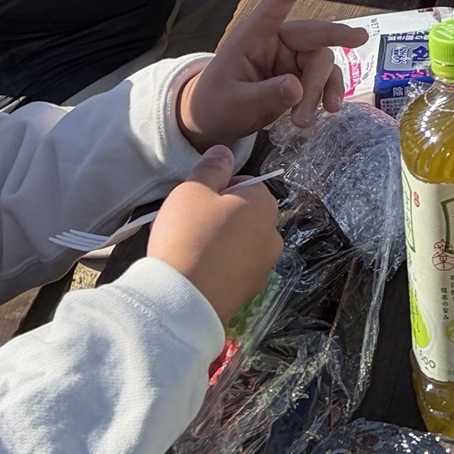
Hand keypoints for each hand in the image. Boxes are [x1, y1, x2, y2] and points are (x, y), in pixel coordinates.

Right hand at [146, 144, 282, 327]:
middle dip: (217, 218)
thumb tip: (226, 152)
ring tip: (188, 252)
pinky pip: (232, 271)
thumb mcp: (192, 190)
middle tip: (188, 227)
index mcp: (265, 205)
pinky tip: (195, 273)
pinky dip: (218, 269)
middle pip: (242, 215)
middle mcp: (273, 236)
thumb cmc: (187, 237)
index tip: (194, 203)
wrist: (180, 301)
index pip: (243, 184)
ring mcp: (264, 268)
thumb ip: (212, 167)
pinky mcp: (249, 294)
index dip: (215, 190)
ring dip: (219, 244)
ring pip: (238, 244)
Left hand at [176, 0, 358, 148]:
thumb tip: (297, 89)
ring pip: (322, 63)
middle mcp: (276, 43)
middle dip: (333, 44)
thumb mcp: (234, 104)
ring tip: (305, 121)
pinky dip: (328, 94)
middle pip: (312, 37)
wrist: (216, 124)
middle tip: (357, 42)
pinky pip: (324, 80)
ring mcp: (292, 60)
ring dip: (322, 89)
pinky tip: (327, 111)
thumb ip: (264, 95)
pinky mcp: (301, 78)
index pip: (272, 10)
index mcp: (251, 38)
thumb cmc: (215, 105)